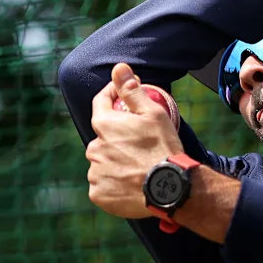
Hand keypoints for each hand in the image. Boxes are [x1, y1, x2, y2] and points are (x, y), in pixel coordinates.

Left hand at [86, 63, 184, 218]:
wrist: (169, 189)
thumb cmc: (163, 149)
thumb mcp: (152, 114)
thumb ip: (131, 91)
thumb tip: (119, 68)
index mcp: (104, 125)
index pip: (100, 102)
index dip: (111, 95)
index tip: (122, 96)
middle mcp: (94, 149)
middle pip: (102, 137)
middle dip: (116, 137)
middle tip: (139, 144)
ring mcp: (95, 173)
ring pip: (102, 162)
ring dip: (115, 161)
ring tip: (137, 166)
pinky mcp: (98, 195)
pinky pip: (103, 185)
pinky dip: (114, 183)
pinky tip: (131, 184)